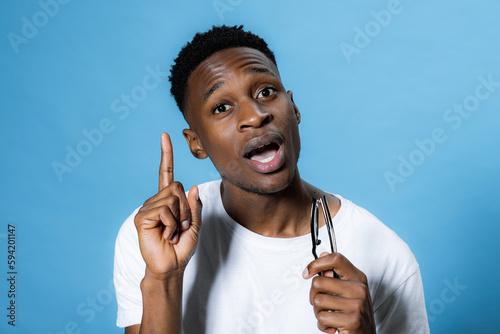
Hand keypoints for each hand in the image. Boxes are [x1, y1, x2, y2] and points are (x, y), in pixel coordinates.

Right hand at [134, 133, 202, 279]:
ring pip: (172, 199)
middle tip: (181, 225)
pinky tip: (165, 234)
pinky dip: (171, 224)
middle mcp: (155, 200)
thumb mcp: (195, 225)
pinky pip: (164, 210)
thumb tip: (194, 187)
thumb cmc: (182, 246)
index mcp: (167, 200)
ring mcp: (147, 208)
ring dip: (180, 218)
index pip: (166, 173)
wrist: (171, 265)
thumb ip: (195, 207)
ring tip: (173, 231)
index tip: (165, 135)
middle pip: (177, 187)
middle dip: (186, 208)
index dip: (166, 154)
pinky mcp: (142, 217)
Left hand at [303, 252, 375, 333]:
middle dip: (313, 296)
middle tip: (322, 305)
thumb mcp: (347, 292)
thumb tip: (321, 256)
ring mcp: (357, 304)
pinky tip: (333, 326)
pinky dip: (322, 325)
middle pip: (318, 282)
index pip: (336, 259)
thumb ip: (334, 276)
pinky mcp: (353, 320)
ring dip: (318, 313)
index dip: (316, 263)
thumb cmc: (353, 314)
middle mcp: (359, 288)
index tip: (307, 273)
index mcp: (358, 277)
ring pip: (317, 301)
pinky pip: (322, 317)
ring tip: (329, 316)